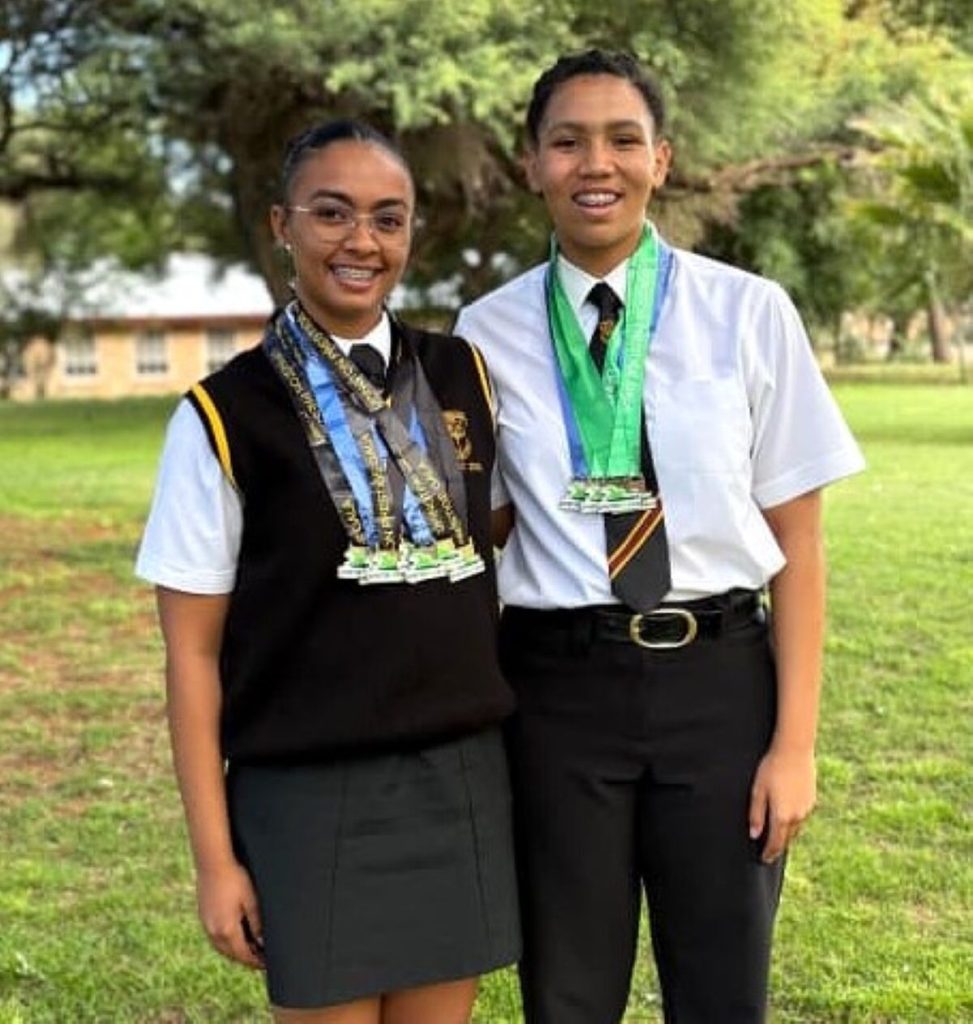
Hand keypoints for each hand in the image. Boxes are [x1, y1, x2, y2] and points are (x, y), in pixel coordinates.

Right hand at [196, 860, 264, 968]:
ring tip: (251, 949)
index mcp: (227, 930)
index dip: (255, 962)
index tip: (266, 964)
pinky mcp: (203, 916)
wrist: (212, 862)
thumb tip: (261, 941)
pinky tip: (236, 936)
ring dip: (236, 951)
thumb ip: (257, 923)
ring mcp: (206, 925)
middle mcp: (213, 932)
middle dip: (246, 959)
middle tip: (261, 960)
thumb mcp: (251, 900)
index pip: (243, 955)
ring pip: (222, 947)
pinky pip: (216, 937)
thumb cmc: (235, 878)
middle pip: (232, 954)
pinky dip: (227, 942)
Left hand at [748, 747, 816, 863]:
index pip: (775, 843)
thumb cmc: (772, 769)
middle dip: (778, 846)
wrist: (795, 751)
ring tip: (778, 837)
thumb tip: (754, 835)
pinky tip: (788, 818)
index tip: (763, 859)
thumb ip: (756, 814)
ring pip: (796, 829)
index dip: (769, 853)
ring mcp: (807, 809)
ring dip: (787, 834)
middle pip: (787, 838)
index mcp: (782, 816)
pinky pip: (802, 818)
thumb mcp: (758, 791)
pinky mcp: (812, 800)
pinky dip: (794, 822)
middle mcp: (797, 816)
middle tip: (770, 853)